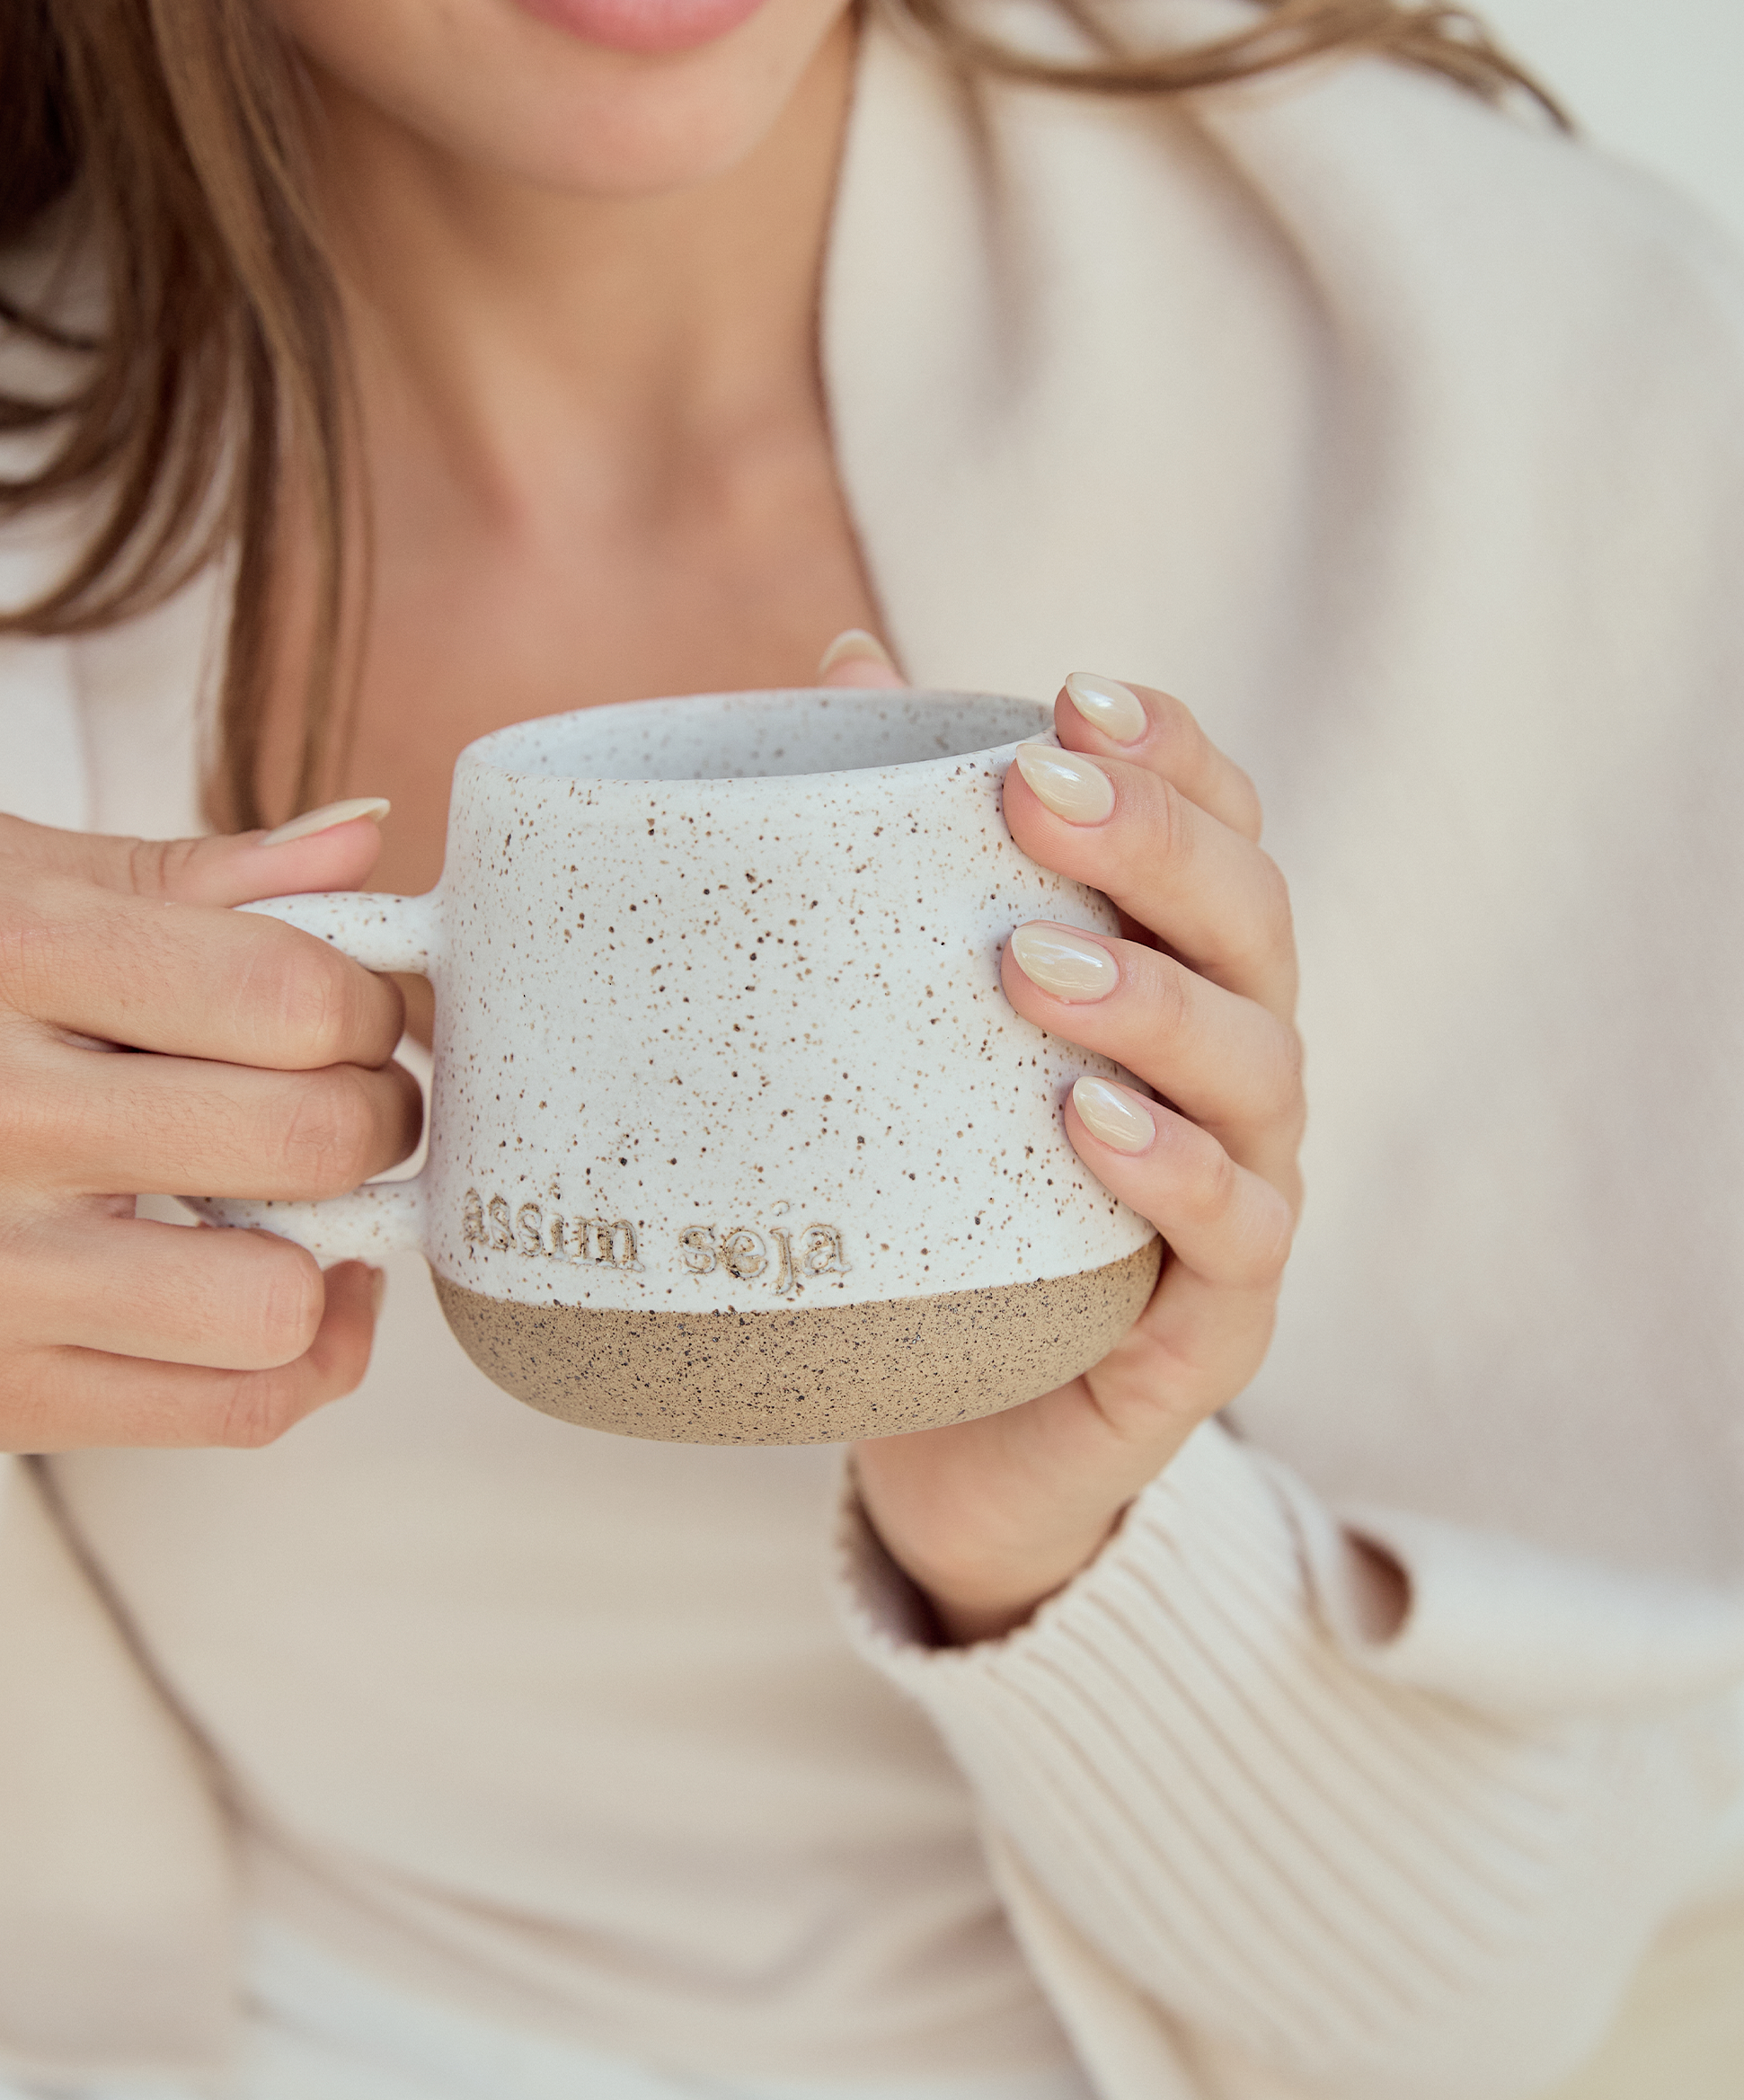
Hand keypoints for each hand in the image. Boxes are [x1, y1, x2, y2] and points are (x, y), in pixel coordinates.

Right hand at [0, 804, 419, 1451]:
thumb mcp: (17, 880)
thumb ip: (205, 876)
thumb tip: (364, 843)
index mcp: (4, 953)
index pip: (293, 996)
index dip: (372, 1007)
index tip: (358, 1013)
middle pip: (312, 1139)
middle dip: (378, 1114)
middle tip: (345, 1098)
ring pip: (282, 1301)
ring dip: (334, 1248)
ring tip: (298, 1197)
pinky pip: (239, 1410)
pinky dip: (304, 1353)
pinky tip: (277, 1278)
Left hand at [851, 673, 1302, 1642]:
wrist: (963, 1436)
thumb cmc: (948, 1203)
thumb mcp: (917, 1032)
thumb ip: (901, 857)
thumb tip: (844, 663)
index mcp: (1178, 971)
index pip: (1217, 828)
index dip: (1171, 755)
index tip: (1073, 698)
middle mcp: (1234, 1063)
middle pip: (1248, 920)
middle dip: (1154, 844)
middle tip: (1038, 794)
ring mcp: (1246, 1188)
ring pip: (1255, 1066)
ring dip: (1153, 1001)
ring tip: (1034, 967)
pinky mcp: (1219, 1319)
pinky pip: (1234, 1235)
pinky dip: (1177, 1174)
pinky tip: (1090, 1127)